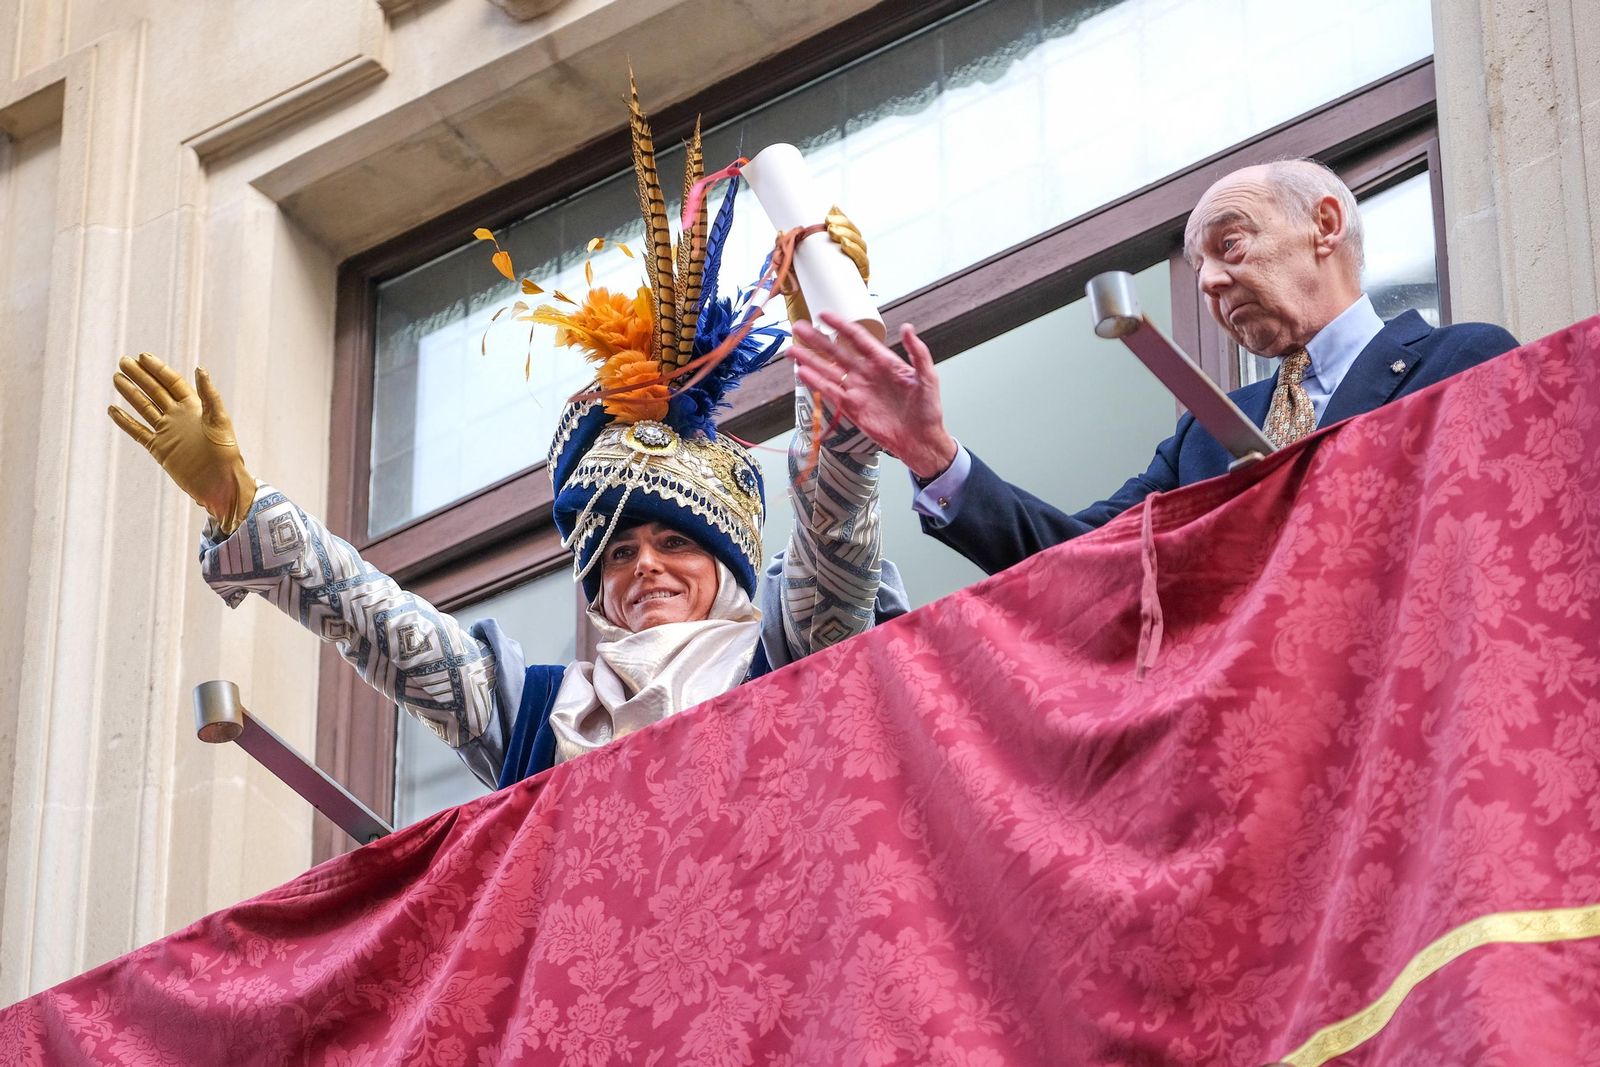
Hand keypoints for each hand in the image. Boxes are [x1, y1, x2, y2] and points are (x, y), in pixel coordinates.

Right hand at [108, 353, 257, 533]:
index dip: (158, 369)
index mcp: (195, 407)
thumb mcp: (220, 421)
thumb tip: (200, 369)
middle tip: (123, 361)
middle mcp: (179, 417)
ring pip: (144, 408)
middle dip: (140, 376)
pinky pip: (139, 432)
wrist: (220, 485)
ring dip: (130, 393)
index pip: (173, 382)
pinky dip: (126, 422)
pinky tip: (113, 409)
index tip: (142, 356)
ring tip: (116, 378)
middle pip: (155, 391)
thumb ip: (209, 396)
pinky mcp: (160, 449)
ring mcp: (168, 432)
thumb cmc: (226, 454)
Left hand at [781, 206, 868, 324]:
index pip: (844, 234)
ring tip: (840, 238)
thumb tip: (779, 235)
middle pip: (855, 242)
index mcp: (835, 260)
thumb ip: (782, 261)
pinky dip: (863, 266)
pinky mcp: (857, 297)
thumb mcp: (787, 279)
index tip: (831, 212)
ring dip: (855, 243)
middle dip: (847, 229)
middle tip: (831, 226)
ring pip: (861, 256)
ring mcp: (854, 282)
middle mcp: (848, 269)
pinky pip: (865, 278)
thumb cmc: (799, 305)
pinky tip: (856, 259)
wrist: (805, 334)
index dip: (842, 220)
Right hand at [790, 313, 957, 480]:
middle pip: (837, 351)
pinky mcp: (851, 408)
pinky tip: (802, 372)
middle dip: (817, 340)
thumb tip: (908, 327)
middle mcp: (867, 373)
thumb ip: (918, 352)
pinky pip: (830, 392)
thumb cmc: (928, 410)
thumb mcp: (928, 377)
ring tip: (792, 350)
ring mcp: (857, 390)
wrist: (921, 440)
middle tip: (800, 327)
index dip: (841, 326)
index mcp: (884, 362)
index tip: (825, 315)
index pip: (858, 338)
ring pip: (828, 370)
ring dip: (810, 360)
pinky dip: (816, 383)